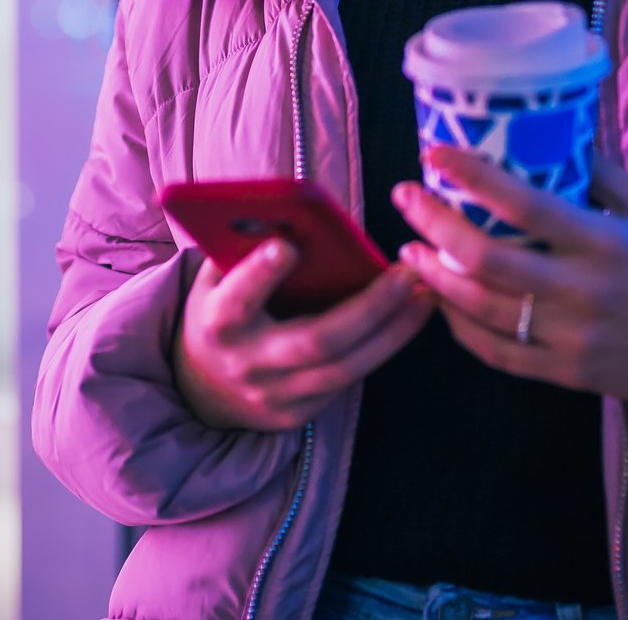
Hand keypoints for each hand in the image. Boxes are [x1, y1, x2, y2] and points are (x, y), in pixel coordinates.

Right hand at [172, 239, 435, 431]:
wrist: (201, 387)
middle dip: (368, 308)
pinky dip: (382, 350)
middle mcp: (247, 364)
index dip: (259, 276)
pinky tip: (408, 321)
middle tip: (407, 274)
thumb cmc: (219, 310)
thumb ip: (243, 252)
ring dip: (392, 332)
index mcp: (218, 322)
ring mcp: (275, 395)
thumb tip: (292, 213)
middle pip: (315, 341)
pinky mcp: (298, 414)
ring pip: (345, 369)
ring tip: (425, 296)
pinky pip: (348, 381)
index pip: (237, 301)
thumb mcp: (216, 280)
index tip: (286, 247)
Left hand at [395, 144, 627, 412]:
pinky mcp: (565, 374)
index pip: (525, 205)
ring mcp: (571, 339)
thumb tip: (555, 135)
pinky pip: (496, 352)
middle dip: (434, 225)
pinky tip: (443, 297)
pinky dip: (460, 325)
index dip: (472, 176)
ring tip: (411, 247)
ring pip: (482, 308)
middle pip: (487, 259)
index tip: (435, 154)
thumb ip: (604, 176)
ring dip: (437, 275)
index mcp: (608, 245)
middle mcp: (584, 293)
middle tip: (406, 198)